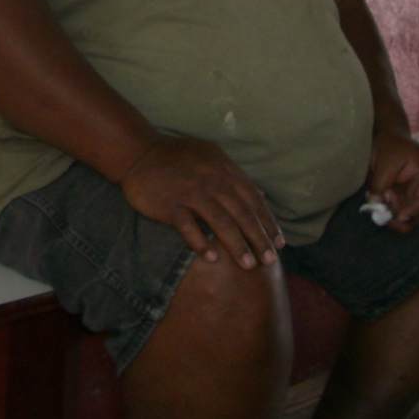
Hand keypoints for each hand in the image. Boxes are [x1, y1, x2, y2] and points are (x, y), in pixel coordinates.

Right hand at [121, 136, 284, 267]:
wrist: (139, 153)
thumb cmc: (177, 157)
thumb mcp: (211, 156)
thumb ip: (235, 176)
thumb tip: (261, 195)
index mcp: (224, 170)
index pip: (253, 199)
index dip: (267, 222)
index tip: (279, 243)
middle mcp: (212, 180)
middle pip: (241, 213)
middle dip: (258, 238)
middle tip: (269, 260)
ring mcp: (191, 192)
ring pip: (220, 222)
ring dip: (237, 245)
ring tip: (248, 265)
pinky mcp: (170, 204)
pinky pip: (188, 227)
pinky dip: (201, 243)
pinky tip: (212, 258)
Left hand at [365, 131, 418, 232]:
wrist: (385, 138)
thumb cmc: (390, 145)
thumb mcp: (385, 162)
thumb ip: (380, 183)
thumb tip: (375, 203)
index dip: (415, 211)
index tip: (400, 216)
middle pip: (418, 213)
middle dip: (401, 218)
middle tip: (384, 216)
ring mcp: (410, 195)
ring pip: (406, 216)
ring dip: (392, 214)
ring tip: (380, 197)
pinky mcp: (399, 198)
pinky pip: (395, 212)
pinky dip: (385, 211)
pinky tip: (377, 198)